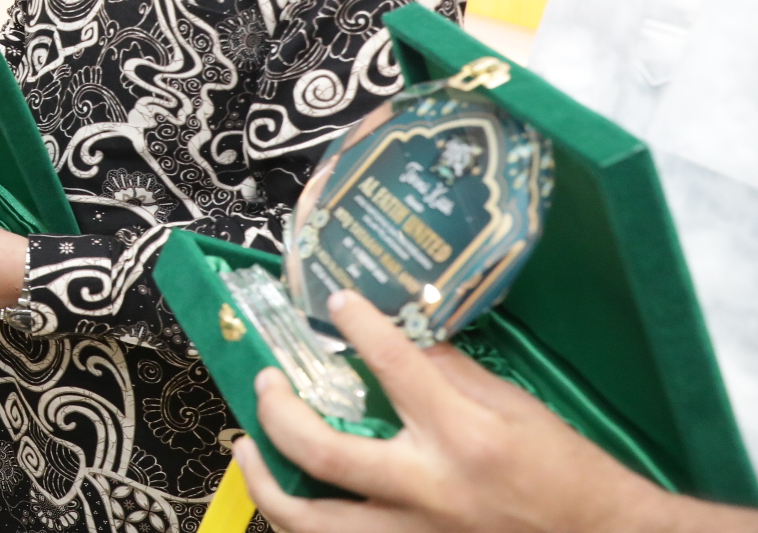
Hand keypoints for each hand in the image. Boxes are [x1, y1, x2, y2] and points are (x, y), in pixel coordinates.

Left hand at [236, 290, 692, 532]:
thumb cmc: (566, 472)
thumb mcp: (517, 408)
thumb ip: (451, 373)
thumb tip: (398, 339)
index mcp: (463, 436)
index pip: (394, 366)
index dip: (359, 326)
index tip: (338, 303)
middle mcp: (430, 490)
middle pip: (322, 451)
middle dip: (278, 413)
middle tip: (266, 383)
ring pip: (314, 523)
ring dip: (267, 487)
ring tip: (247, 451)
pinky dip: (307, 523)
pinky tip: (290, 498)